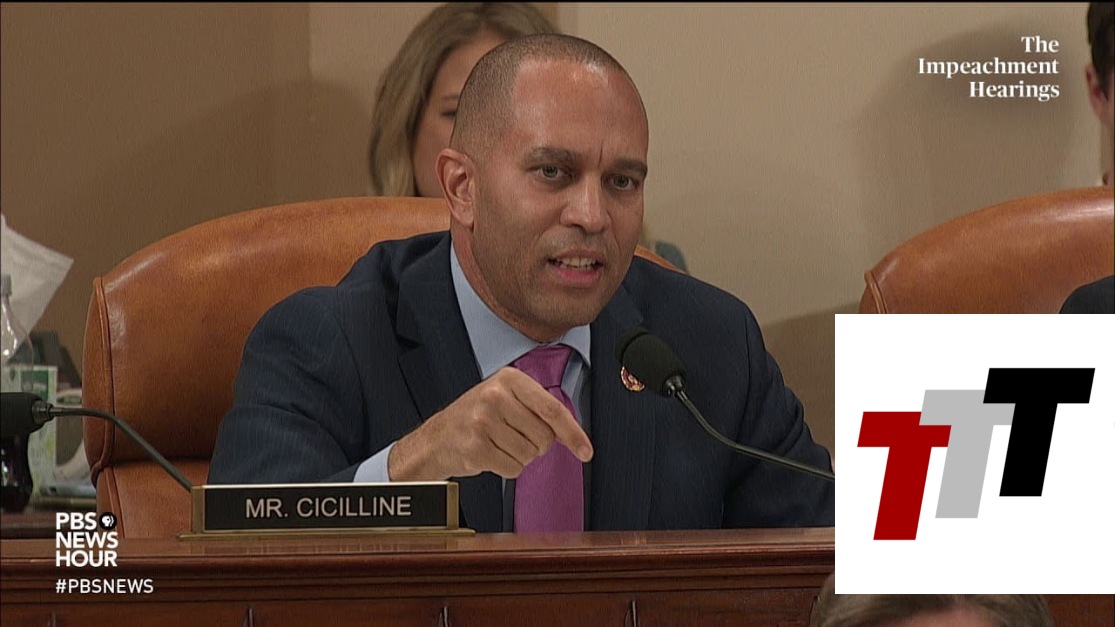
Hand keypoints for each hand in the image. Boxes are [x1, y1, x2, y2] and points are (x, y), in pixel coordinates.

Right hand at [387, 367, 592, 480]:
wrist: (437, 438)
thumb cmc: (477, 418)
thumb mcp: (506, 398)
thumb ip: (538, 409)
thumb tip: (574, 434)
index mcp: (509, 378)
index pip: (552, 409)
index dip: (573, 433)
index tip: (586, 451)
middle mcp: (495, 395)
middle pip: (544, 437)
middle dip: (536, 446)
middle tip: (514, 437)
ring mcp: (483, 421)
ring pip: (529, 455)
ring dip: (519, 457)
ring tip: (498, 445)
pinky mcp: (476, 447)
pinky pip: (512, 468)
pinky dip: (506, 468)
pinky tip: (490, 455)